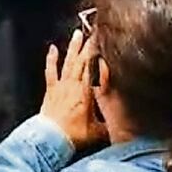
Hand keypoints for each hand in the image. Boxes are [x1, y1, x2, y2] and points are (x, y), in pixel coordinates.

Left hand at [41, 30, 106, 150]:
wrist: (50, 139)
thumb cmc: (73, 134)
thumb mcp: (98, 131)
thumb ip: (109, 125)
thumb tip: (120, 125)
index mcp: (87, 92)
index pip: (94, 67)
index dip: (99, 53)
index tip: (104, 41)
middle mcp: (74, 84)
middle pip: (82, 60)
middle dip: (89, 45)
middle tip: (94, 32)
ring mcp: (61, 86)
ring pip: (68, 62)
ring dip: (73, 47)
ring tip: (77, 34)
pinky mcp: (50, 90)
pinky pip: (51, 71)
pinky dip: (51, 59)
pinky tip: (52, 48)